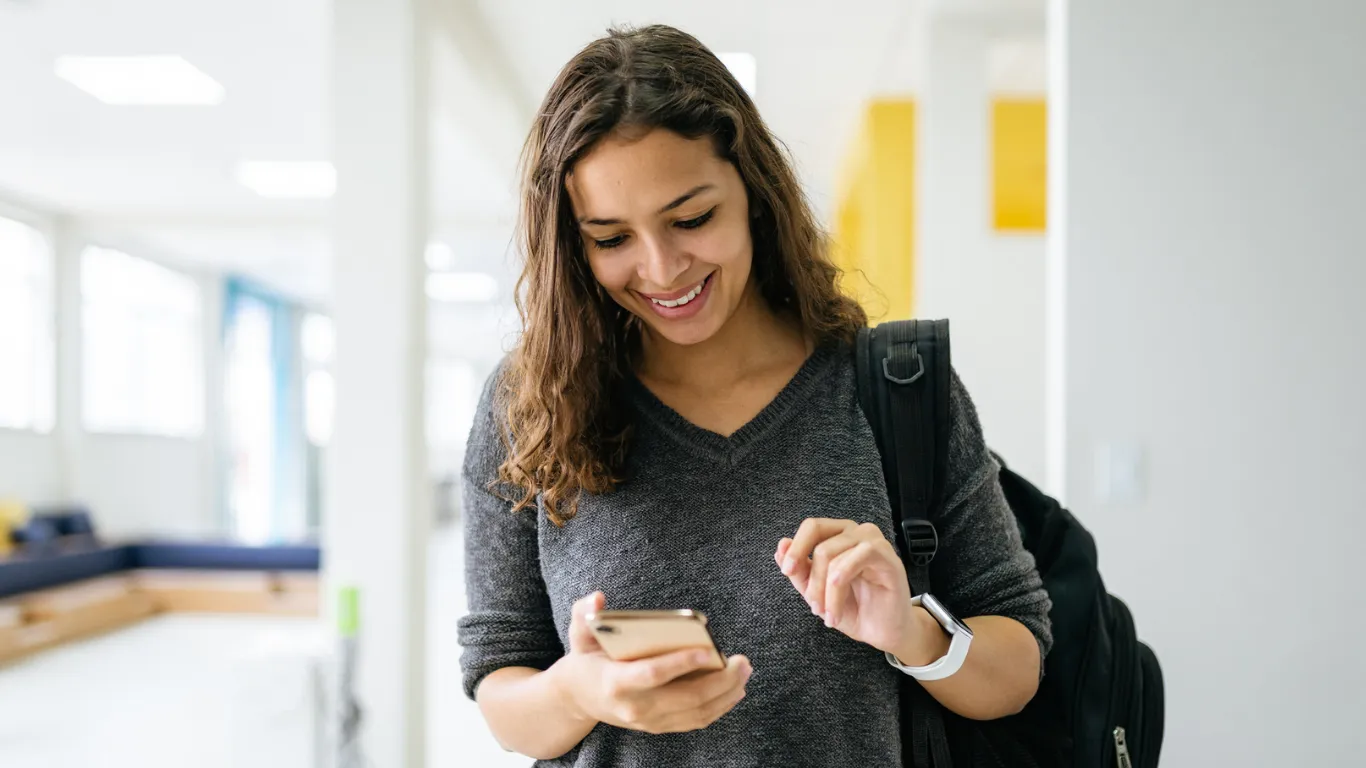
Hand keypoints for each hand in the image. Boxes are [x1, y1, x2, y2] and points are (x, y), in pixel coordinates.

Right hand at [552, 591, 751, 734]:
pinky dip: (719, 707)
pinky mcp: (660, 725)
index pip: (653, 674)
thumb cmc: (586, 659)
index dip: (681, 663)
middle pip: (686, 699)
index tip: (709, 649)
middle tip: (741, 661)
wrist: (578, 697)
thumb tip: (597, 599)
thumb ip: (583, 614)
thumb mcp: (578, 633)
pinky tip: (735, 689)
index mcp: (615, 682)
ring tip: (744, 671)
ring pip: (696, 713)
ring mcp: (649, 720)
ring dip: (726, 694)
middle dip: (720, 681)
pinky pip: (696, 720)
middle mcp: (635, 707)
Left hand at [776, 518, 915, 654]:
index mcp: (839, 535)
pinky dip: (838, 588)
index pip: (813, 527)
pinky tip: (838, 610)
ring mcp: (873, 541)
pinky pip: (854, 560)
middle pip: (820, 543)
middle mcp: (857, 532)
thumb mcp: (817, 591)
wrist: (882, 632)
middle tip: (814, 607)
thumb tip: (781, 545)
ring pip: (833, 555)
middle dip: (812, 579)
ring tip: (829, 615)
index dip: (796, 547)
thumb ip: (799, 570)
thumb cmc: (854, 608)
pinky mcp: (887, 556)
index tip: (787, 571)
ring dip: (825, 591)